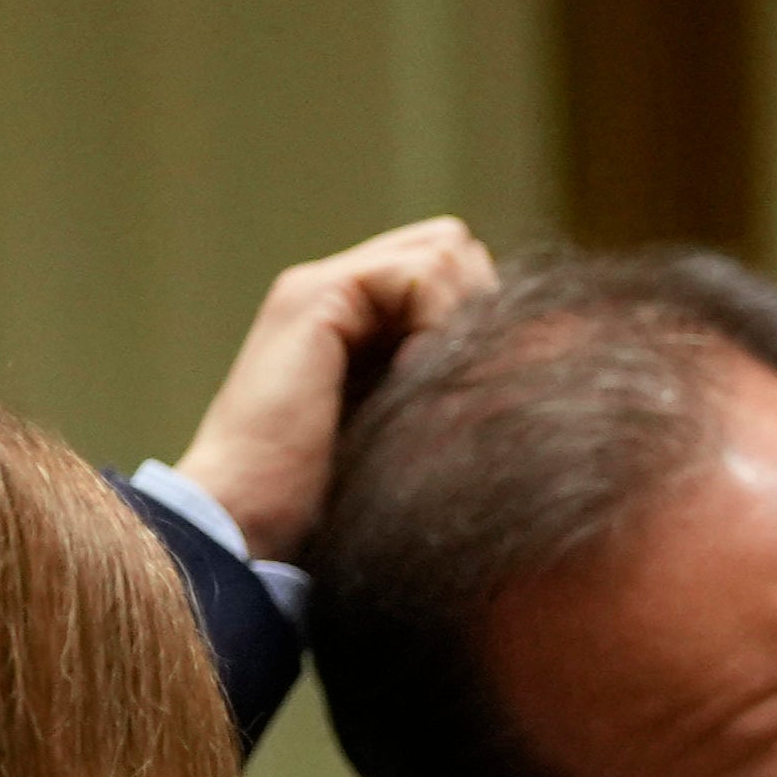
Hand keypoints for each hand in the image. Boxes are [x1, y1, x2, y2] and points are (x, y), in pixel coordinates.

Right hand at [170, 217, 500, 561]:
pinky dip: (442, 326)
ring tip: (441, 388)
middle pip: (456, 248)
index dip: (487, 319)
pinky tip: (423, 383)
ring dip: (465, 319)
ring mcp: (324, 288)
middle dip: (483, 307)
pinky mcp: (318, 296)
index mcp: (360, 324)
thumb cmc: (331, 516)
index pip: (455, 272)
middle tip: (472, 383)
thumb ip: (448, 396)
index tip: (487, 390)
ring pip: (447, 252)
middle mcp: (340, 293)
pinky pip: (421, 274)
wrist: (249, 528)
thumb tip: (528, 375)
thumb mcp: (415, 446)